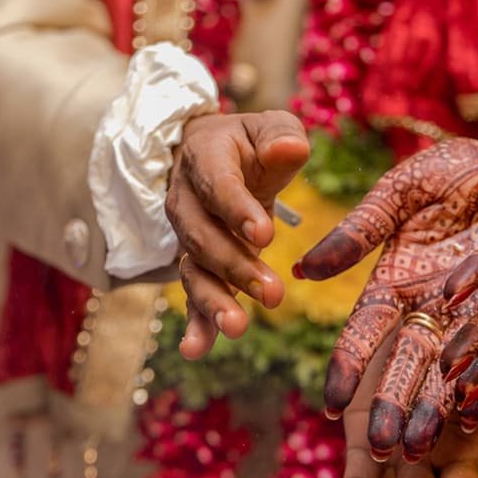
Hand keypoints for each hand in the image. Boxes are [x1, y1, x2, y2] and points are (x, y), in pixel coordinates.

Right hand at [165, 110, 309, 358]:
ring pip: (194, 268)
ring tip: (236, 328)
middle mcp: (186, 198)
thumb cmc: (254, 143)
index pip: (217, 183)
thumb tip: (291, 149)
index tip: (266, 236)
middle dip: (235, 265)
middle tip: (273, 293)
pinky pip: (193, 293)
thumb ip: (282, 136)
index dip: (237, 209)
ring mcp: (187, 234)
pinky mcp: (197, 262)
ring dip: (213, 300)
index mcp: (205, 156)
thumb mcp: (272, 127)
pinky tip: (197, 350)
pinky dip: (195, 322)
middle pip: (202, 235)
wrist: (218, 156)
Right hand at [296, 138, 477, 459]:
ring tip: (426, 454)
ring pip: (452, 376)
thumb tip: (305, 269)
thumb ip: (363, 227)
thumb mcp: (405, 189)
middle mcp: (432, 312)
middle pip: (407, 367)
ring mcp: (476, 319)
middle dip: (393, 409)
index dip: (351, 366)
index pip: (366, 332)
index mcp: (396, 283)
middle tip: (382, 451)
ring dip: (440, 416)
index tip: (333, 403)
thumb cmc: (457, 171)